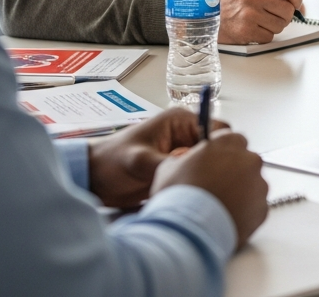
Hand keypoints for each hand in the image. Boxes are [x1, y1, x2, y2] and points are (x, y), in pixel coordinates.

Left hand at [87, 107, 228, 208]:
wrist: (94, 180)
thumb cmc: (111, 162)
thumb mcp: (139, 161)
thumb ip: (168, 163)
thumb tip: (195, 170)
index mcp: (181, 121)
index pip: (219, 130)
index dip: (224, 148)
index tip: (221, 169)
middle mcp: (187, 135)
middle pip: (219, 149)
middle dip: (219, 165)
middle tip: (212, 184)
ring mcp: (184, 154)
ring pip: (211, 164)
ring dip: (209, 177)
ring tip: (204, 192)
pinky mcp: (180, 170)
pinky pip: (199, 176)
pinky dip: (200, 185)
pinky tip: (197, 197)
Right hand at [152, 128, 268, 247]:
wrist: (188, 231)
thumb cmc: (178, 197)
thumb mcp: (169, 168)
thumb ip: (183, 159)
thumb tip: (183, 163)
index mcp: (229, 143)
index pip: (232, 139)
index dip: (220, 152)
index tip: (212, 163)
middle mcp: (249, 160)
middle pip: (245, 162)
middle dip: (232, 172)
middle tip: (214, 187)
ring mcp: (259, 186)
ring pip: (252, 185)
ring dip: (240, 193)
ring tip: (217, 207)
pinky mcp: (262, 209)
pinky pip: (255, 208)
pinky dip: (244, 212)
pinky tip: (225, 219)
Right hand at [219, 0, 303, 44]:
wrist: (205, 13)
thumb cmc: (232, 0)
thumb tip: (301, 7)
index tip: (295, 4)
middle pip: (288, 10)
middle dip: (284, 15)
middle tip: (271, 14)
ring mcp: (249, 14)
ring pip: (281, 25)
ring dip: (273, 26)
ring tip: (259, 20)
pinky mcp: (246, 30)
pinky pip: (269, 37)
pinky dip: (263, 35)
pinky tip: (252, 28)